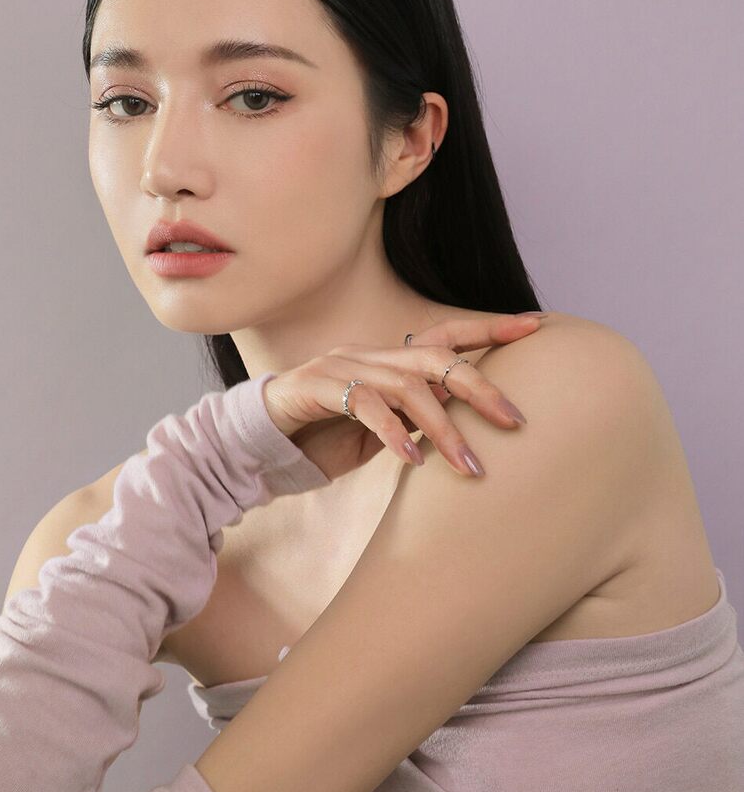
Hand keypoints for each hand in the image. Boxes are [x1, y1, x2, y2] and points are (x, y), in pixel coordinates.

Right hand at [264, 311, 541, 481]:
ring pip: (407, 387)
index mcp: (386, 359)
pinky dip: (393, 433)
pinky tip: (413, 460)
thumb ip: (414, 420)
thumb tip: (463, 427)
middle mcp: (369, 353)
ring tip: (470, 466)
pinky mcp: (317, 388)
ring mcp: (342, 366)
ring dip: (443, 428)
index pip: (445, 337)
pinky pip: (364, 406)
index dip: (488, 328)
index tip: (534, 325)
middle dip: (480, 387)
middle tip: (515, 421)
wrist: (257, 441)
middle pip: (435, 360)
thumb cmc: (323, 437)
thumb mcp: (380, 431)